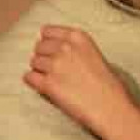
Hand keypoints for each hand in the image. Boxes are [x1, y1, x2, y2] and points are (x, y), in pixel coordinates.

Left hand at [24, 25, 134, 139]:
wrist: (110, 107)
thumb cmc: (108, 85)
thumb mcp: (94, 54)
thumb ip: (75, 48)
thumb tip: (56, 51)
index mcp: (78, 38)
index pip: (47, 31)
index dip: (47, 42)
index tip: (49, 50)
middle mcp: (64, 48)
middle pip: (39, 47)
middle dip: (43, 57)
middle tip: (52, 69)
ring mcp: (55, 65)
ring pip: (33, 62)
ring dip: (39, 70)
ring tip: (51, 80)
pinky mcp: (48, 84)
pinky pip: (29, 77)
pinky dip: (33, 82)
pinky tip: (42, 87)